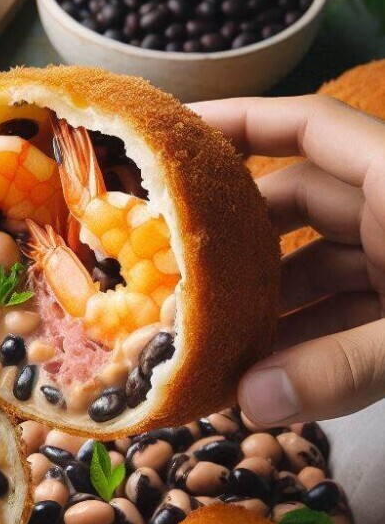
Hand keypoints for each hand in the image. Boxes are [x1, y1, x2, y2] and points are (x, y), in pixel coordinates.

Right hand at [192, 95, 384, 425]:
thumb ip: (346, 367)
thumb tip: (249, 403)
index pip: (307, 127)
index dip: (238, 120)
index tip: (169, 137)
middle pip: (299, 201)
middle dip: (235, 237)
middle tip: (169, 265)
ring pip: (323, 263)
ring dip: (269, 301)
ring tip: (209, 339)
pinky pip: (354, 307)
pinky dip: (315, 335)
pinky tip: (272, 374)